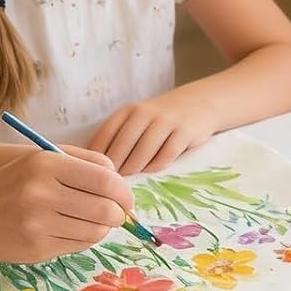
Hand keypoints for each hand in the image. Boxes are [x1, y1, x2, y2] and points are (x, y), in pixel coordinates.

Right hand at [0, 149, 133, 261]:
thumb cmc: (10, 184)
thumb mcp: (41, 160)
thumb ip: (83, 162)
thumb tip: (120, 181)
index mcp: (46, 164)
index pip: (105, 180)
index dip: (124, 191)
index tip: (125, 197)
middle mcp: (42, 193)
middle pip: (106, 209)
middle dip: (119, 213)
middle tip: (117, 213)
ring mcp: (39, 224)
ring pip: (96, 231)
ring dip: (103, 228)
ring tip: (93, 221)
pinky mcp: (37, 248)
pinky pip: (79, 246)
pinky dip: (85, 239)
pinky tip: (73, 230)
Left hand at [87, 94, 217, 174]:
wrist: (197, 104)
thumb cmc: (158, 120)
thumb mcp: (136, 121)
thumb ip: (117, 138)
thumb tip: (93, 167)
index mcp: (127, 112)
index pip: (105, 135)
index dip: (97, 158)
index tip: (93, 175)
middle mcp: (144, 113)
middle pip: (122, 145)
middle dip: (114, 168)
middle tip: (108, 187)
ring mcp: (165, 122)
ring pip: (143, 152)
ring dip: (133, 169)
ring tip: (127, 185)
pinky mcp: (184, 132)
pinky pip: (166, 155)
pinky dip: (156, 167)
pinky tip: (150, 173)